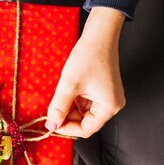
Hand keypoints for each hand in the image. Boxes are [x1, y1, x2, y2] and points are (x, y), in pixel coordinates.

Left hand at [46, 7, 125, 137]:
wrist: (99, 34)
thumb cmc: (88, 57)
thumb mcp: (69, 84)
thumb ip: (59, 107)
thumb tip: (51, 125)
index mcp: (109, 107)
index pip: (86, 129)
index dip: (67, 129)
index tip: (51, 123)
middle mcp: (112, 105)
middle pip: (86, 122)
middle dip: (68, 118)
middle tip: (52, 112)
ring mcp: (108, 98)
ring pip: (84, 113)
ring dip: (70, 109)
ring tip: (60, 98)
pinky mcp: (103, 91)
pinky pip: (86, 103)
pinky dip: (75, 101)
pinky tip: (67, 92)